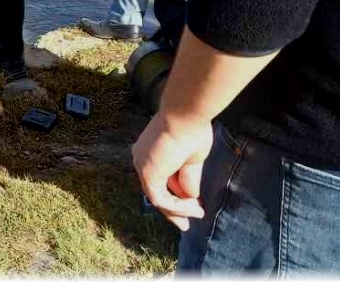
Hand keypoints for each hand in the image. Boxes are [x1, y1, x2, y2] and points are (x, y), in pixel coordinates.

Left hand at [132, 112, 211, 230]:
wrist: (186, 116)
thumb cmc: (191, 130)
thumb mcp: (192, 160)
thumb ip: (188, 178)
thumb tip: (190, 197)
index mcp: (150, 153)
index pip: (159, 180)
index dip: (174, 196)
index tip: (191, 207)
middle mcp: (141, 159)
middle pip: (155, 191)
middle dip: (172, 210)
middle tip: (186, 224)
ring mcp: (142, 166)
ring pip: (158, 197)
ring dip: (178, 209)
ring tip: (197, 213)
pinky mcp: (147, 173)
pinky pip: (160, 198)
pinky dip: (177, 206)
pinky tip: (193, 208)